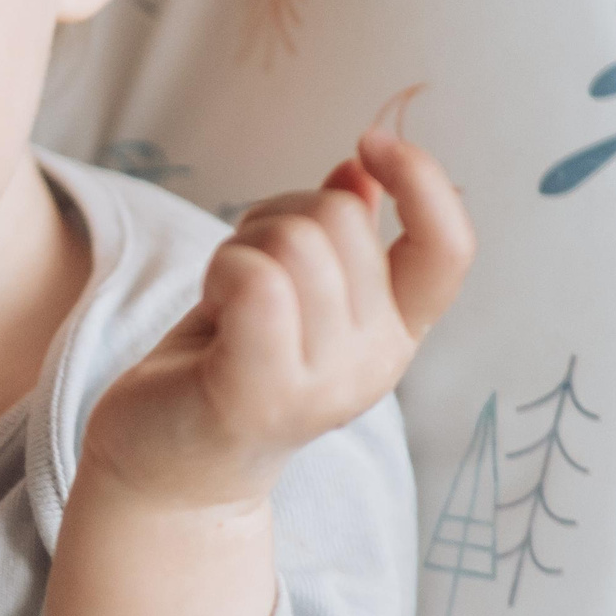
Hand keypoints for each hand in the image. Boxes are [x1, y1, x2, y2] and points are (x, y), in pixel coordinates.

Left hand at [81, 127, 473, 513]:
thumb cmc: (225, 366)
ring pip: (293, 240)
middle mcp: (376, 362)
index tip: (370, 145)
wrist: (166, 471)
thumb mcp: (293, 294)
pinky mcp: (260, 394)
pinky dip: (221, 270)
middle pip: (340, 218)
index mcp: (396, 331)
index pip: (449, 246)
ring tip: (224, 298)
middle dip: (276, 217)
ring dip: (239, 246)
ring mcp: (323, 385)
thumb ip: (335, 237)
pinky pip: (256, 281)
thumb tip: (361, 169)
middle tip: (242, 274)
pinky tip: (210, 308)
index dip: (424, 179)